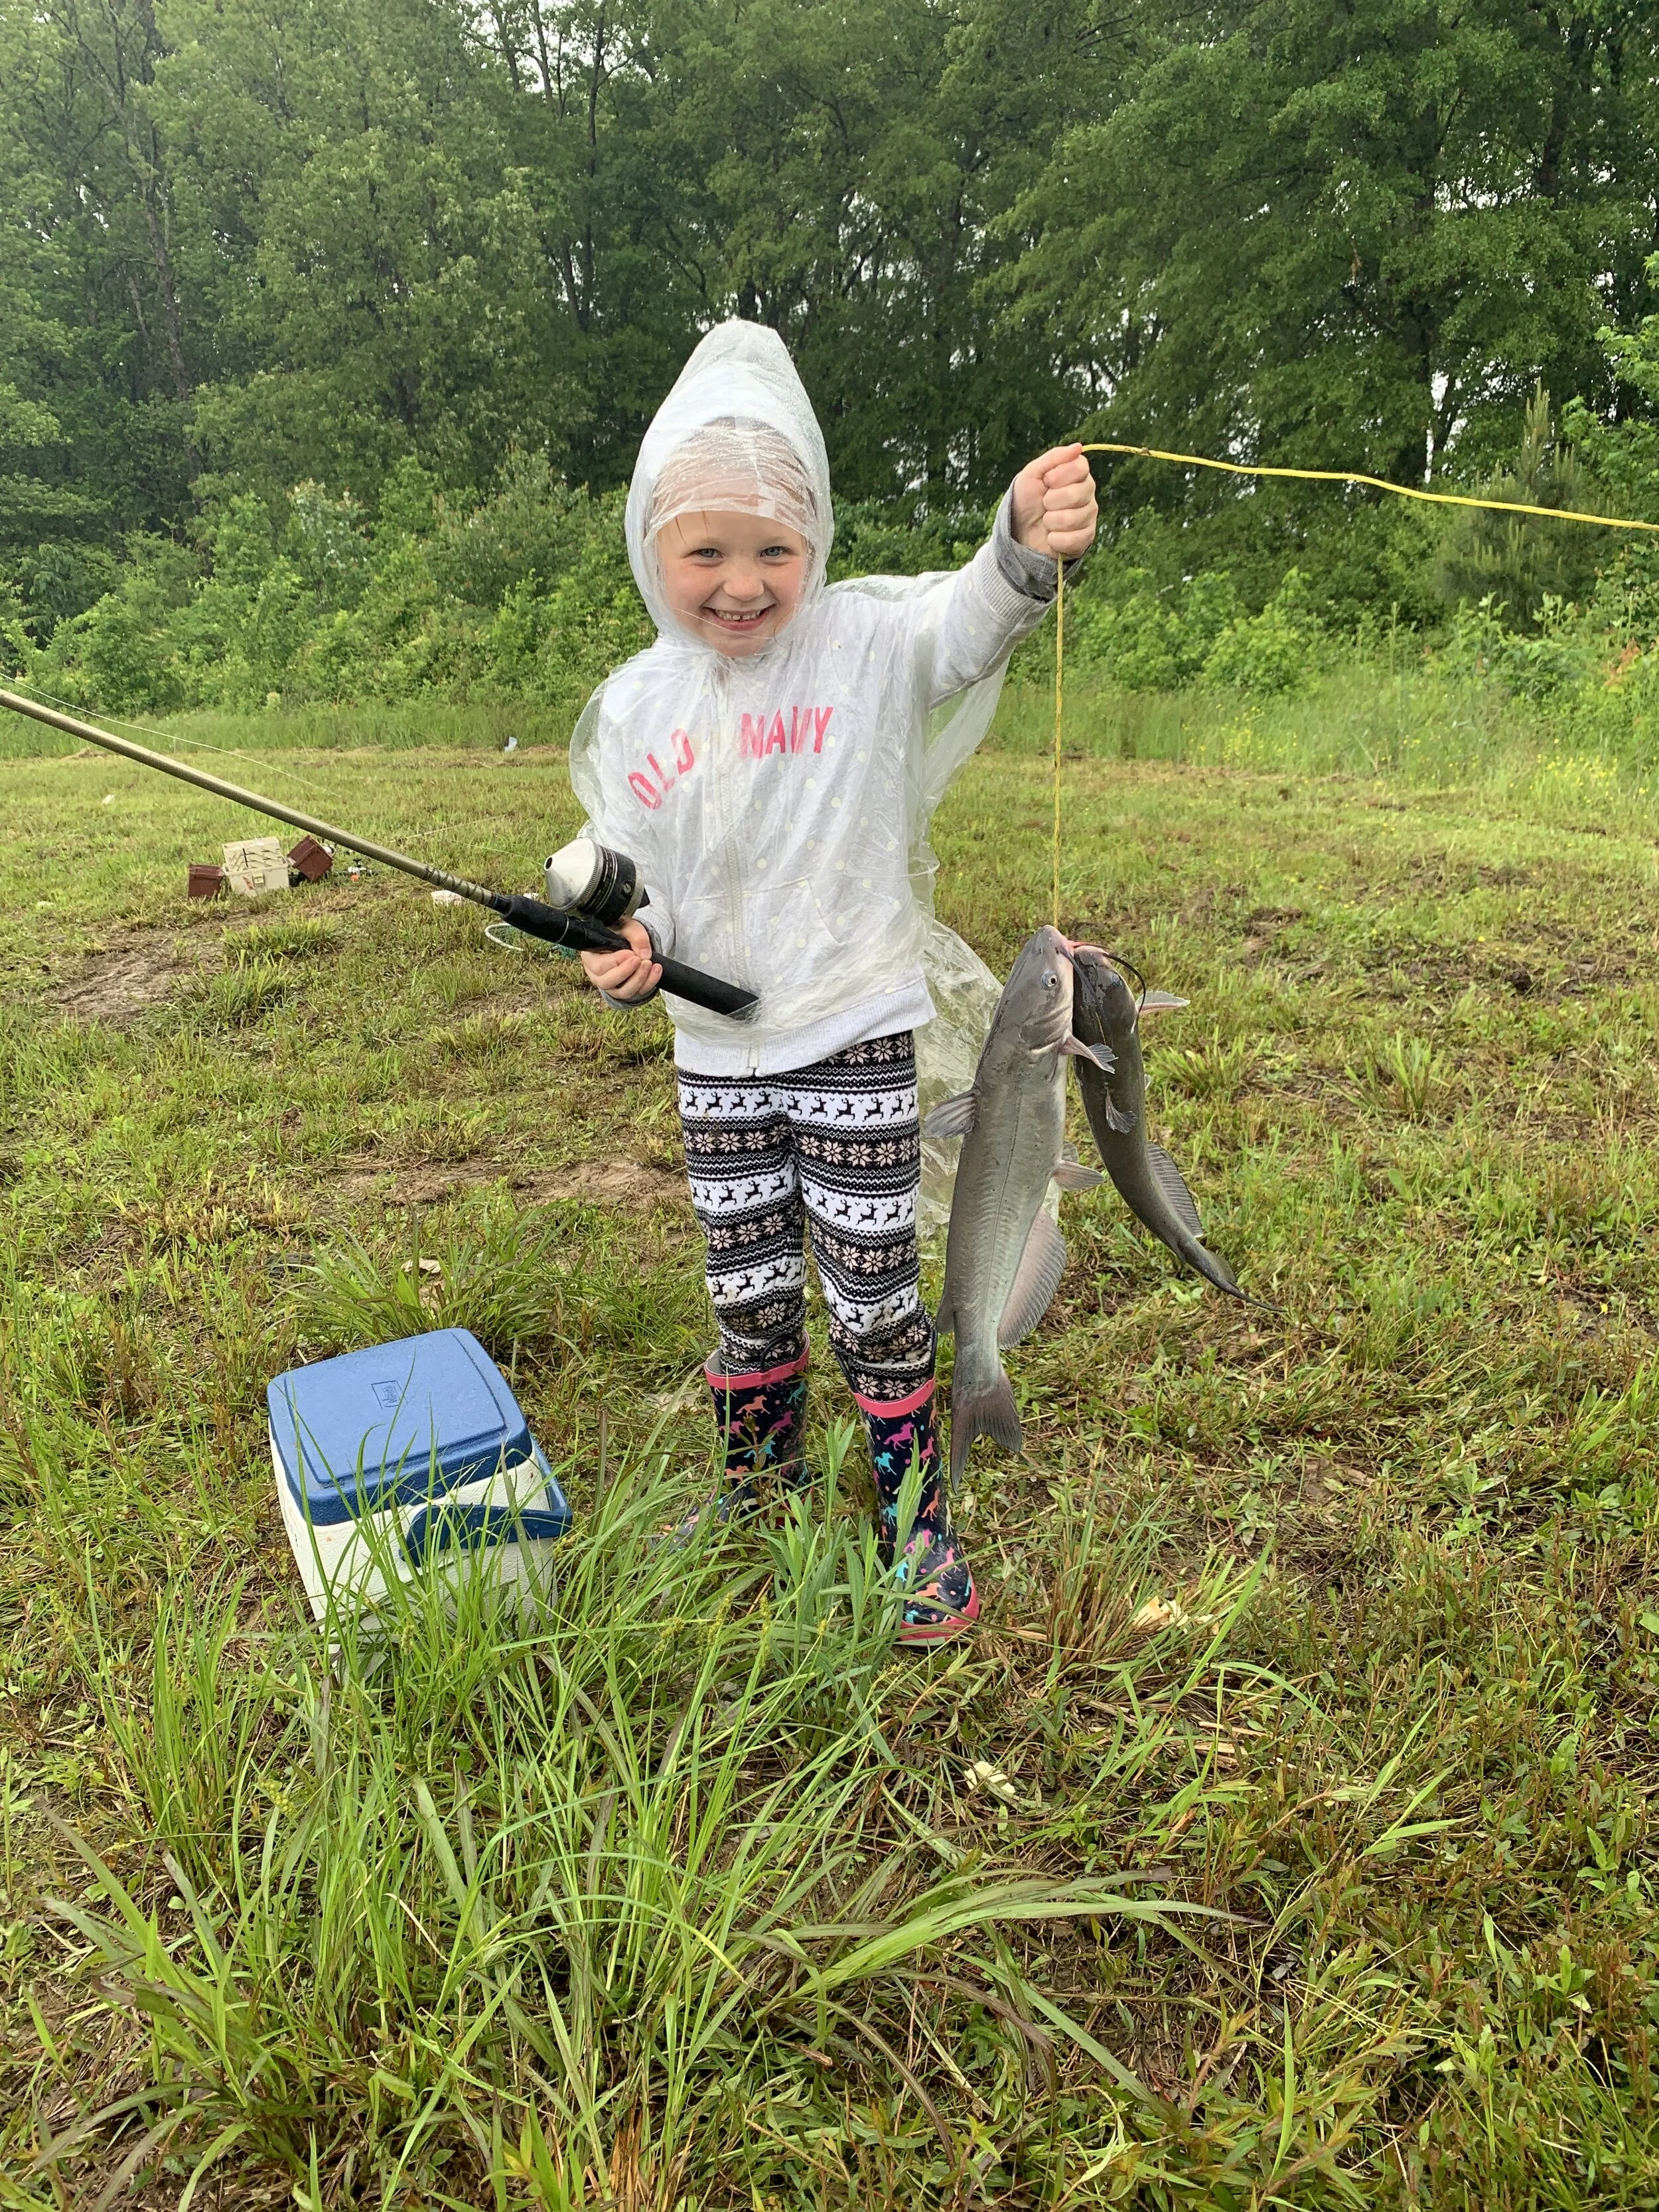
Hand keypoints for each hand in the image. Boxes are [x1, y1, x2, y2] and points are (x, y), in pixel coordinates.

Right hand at [580, 917, 660, 1000]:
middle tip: (640, 960)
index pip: (599, 967)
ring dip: (638, 980)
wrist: (630, 938)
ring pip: (622, 992)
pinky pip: (637, 993)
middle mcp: (597, 975)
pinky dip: (649, 983)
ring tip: (650, 964)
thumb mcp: (628, 927)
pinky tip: (657, 971)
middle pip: (606, 983)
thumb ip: (636, 935)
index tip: (631, 953)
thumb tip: (645, 954)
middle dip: (626, 973)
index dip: (616, 962)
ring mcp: (611, 985)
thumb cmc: (621, 932)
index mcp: (590, 957)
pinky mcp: (626, 990)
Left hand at [1011, 444, 1097, 561]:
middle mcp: (1087, 493)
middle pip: (1078, 493)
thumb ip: (1053, 458)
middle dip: (1051, 501)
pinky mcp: (1086, 538)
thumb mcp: (1031, 474)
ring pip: (1073, 518)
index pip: (1080, 467)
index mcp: (1078, 474)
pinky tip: (1051, 537)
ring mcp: (1088, 516)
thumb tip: (1078, 447)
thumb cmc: (1026, 500)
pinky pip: (1073, 540)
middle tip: (1044, 504)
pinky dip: (1054, 540)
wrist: (1019, 531)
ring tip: (1046, 521)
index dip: (1059, 476)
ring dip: (1051, 521)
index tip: (1046, 481)